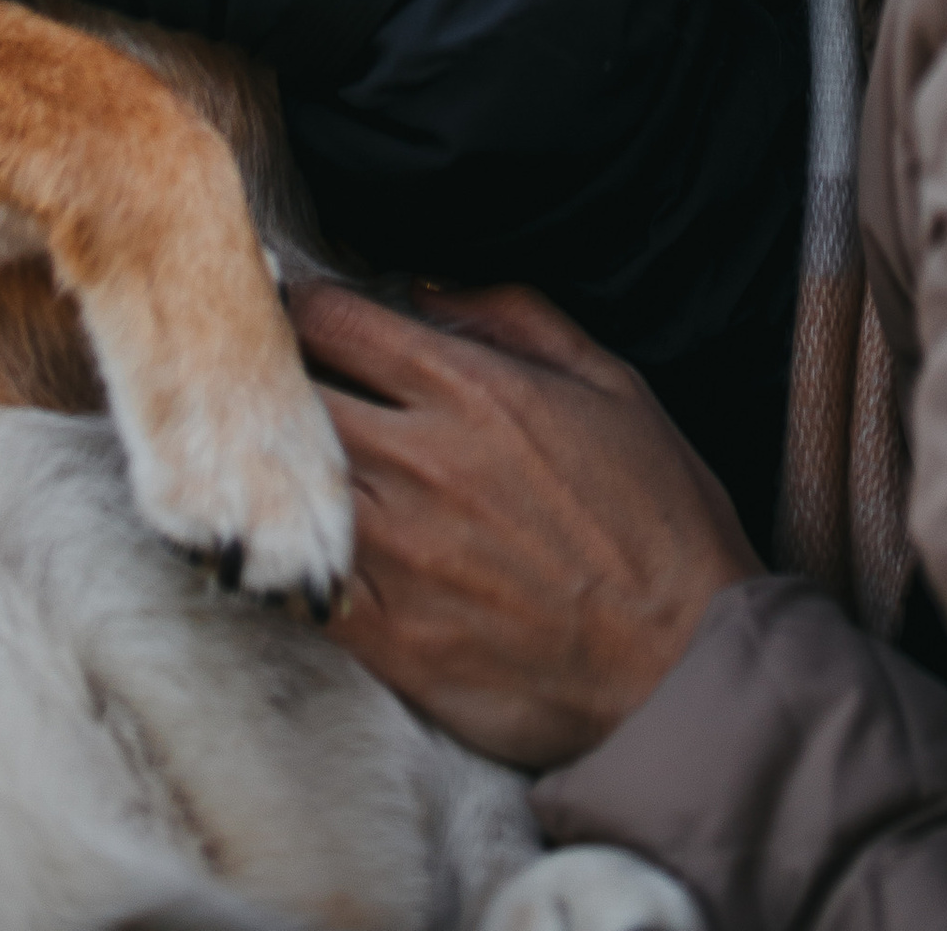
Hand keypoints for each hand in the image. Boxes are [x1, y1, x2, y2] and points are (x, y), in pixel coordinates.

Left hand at [295, 279, 756, 766]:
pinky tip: (286, 549)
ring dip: (269, 468)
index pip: (333, 320)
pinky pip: (292, 583)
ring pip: (281, 483)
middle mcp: (419, 460)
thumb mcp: (611, 382)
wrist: (681, 659)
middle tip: (266, 387)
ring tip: (271, 464)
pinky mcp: (386, 635)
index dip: (297, 310)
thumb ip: (515, 317)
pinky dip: (278, 559)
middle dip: (269, 382)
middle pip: (288, 394)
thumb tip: (426, 286)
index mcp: (470, 388)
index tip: (289, 316)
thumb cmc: (657, 517)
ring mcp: (396, 551)